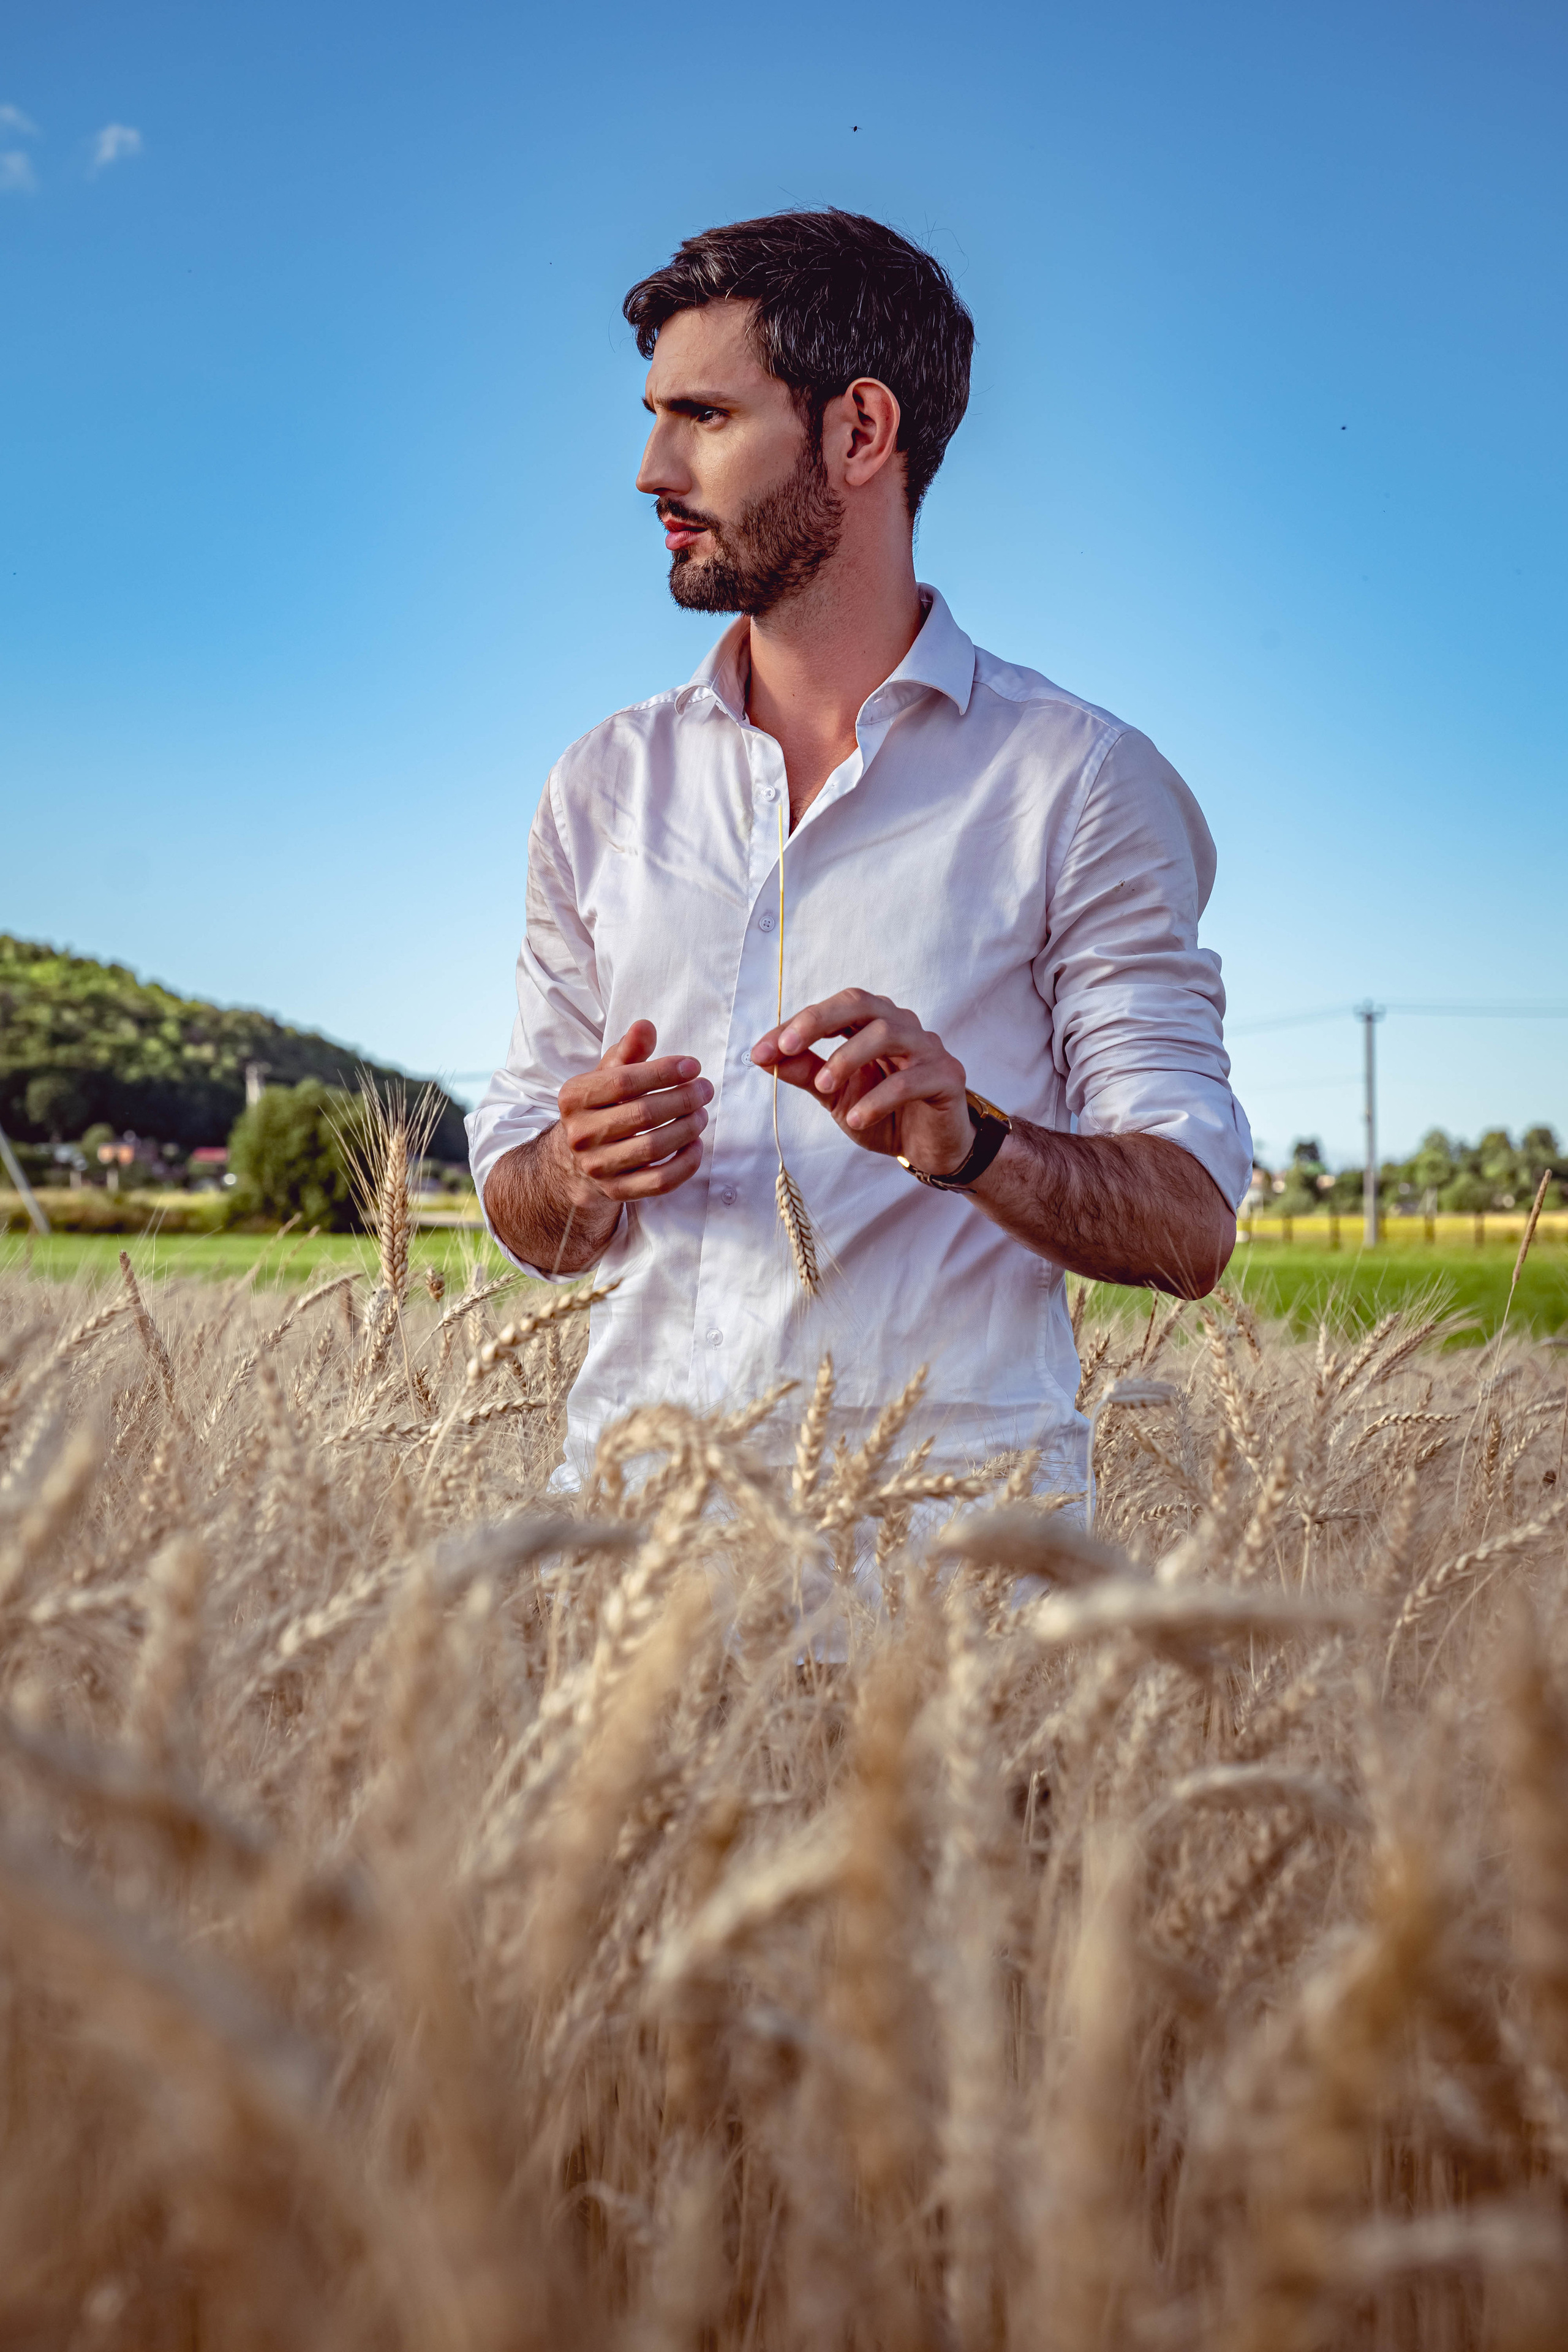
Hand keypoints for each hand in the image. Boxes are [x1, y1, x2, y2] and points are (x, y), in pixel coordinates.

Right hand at [553, 1020, 710, 1203]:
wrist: (575, 1162)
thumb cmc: (601, 1108)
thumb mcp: (606, 1076)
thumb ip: (628, 1052)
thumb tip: (645, 1026)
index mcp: (574, 1098)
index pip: (624, 1082)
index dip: (663, 1072)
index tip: (693, 1066)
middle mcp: (580, 1135)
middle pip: (643, 1115)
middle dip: (683, 1099)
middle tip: (705, 1089)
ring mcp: (598, 1167)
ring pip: (654, 1148)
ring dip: (687, 1128)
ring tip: (701, 1113)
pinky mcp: (617, 1192)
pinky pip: (660, 1181)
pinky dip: (686, 1164)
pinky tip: (696, 1145)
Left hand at [751, 988, 974, 1175]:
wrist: (930, 1149)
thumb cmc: (885, 1114)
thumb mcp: (835, 1095)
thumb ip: (805, 1072)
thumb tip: (763, 1057)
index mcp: (872, 1023)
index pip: (831, 1010)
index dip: (794, 1026)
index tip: (759, 1052)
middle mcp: (901, 1026)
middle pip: (860, 1003)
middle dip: (818, 1021)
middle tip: (786, 1047)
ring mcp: (927, 1049)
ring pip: (886, 1033)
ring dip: (846, 1058)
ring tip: (822, 1087)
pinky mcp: (947, 1077)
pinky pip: (910, 1080)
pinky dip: (878, 1098)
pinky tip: (857, 1118)